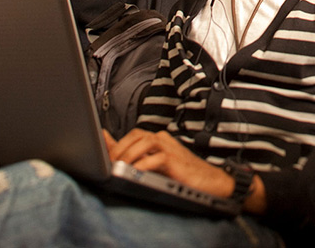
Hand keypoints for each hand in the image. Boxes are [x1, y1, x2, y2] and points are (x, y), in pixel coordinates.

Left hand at [105, 129, 234, 198]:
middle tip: (109, 165)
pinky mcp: (175, 160)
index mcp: (158, 138)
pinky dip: (142, 166)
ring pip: (144, 143)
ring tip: (119, 169)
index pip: (133, 134)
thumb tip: (105, 138)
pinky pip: (155, 158)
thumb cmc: (181, 173)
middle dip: (119, 150)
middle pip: (136, 135)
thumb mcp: (153, 163)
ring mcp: (170, 148)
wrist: (209, 181)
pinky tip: (135, 173)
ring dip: (128, 156)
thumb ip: (130, 151)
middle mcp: (163, 139)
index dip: (117, 145)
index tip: (104, 158)